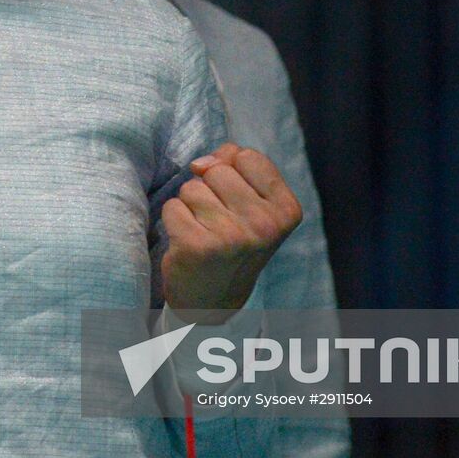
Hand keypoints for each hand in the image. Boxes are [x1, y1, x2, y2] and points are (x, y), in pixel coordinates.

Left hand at [161, 143, 301, 320]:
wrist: (214, 300)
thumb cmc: (233, 241)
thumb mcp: (252, 203)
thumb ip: (235, 167)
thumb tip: (201, 163)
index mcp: (286, 210)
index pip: (247, 156)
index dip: (232, 170)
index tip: (236, 201)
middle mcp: (264, 224)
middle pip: (217, 169)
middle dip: (209, 188)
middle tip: (217, 220)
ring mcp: (231, 237)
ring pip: (191, 187)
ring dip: (190, 205)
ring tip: (203, 230)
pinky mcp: (197, 246)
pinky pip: (172, 206)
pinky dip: (174, 219)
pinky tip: (188, 240)